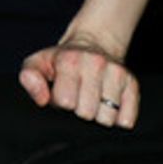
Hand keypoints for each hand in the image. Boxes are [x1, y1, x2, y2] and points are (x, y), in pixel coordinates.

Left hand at [19, 37, 138, 128]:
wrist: (94, 43)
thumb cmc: (61, 60)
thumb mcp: (38, 63)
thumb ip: (30, 78)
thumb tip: (42, 100)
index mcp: (69, 60)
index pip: (65, 102)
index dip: (59, 102)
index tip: (60, 93)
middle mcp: (95, 64)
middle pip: (86, 113)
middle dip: (78, 110)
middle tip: (77, 97)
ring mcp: (117, 73)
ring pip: (107, 118)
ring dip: (97, 115)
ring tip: (91, 100)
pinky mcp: (133, 84)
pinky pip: (127, 120)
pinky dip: (117, 119)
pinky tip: (108, 105)